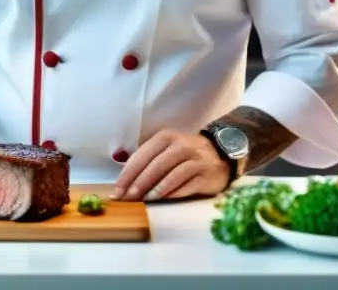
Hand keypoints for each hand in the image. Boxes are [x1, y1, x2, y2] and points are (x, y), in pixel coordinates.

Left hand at [111, 129, 229, 201]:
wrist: (221, 154)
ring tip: (143, 200)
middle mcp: (181, 146)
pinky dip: (174, 193)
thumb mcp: (166, 150)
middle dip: (138, 183)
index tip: (117, 190)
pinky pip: (188, 185)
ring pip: (172, 175)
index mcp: (165, 138)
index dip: (128, 173)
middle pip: (155, 165)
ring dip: (155, 189)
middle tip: (127, 198)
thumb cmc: (185, 155)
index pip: (142, 155)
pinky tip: (163, 200)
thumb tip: (124, 182)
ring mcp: (195, 159)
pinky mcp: (207, 174)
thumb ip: (148, 161)